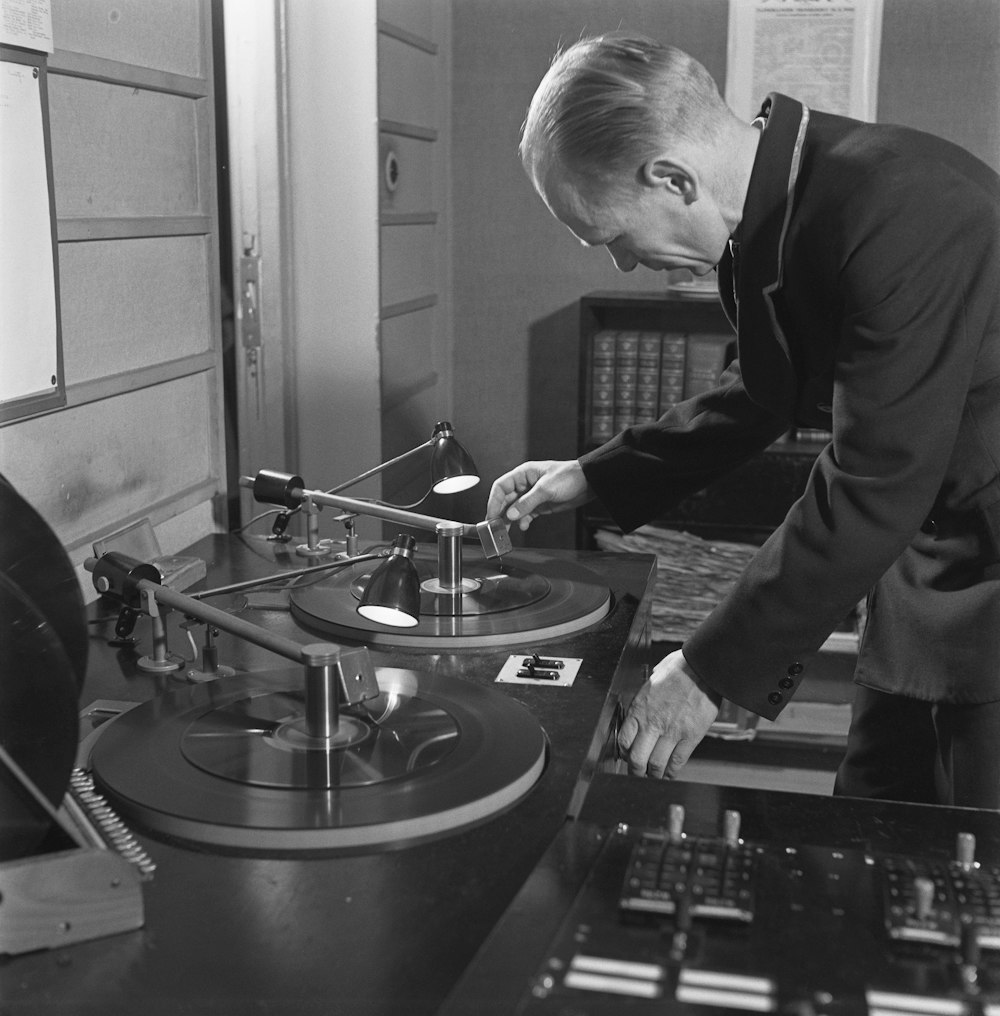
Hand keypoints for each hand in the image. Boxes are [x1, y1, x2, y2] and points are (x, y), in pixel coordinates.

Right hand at [486, 459, 592, 531]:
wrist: (588, 483)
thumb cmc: (569, 476)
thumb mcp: (546, 489)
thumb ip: (527, 503)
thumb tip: (511, 514)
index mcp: (523, 474)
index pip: (501, 487)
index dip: (493, 501)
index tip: (491, 515)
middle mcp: (525, 484)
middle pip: (506, 499)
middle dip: (500, 513)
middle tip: (495, 527)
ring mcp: (532, 495)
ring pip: (515, 509)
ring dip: (510, 520)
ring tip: (505, 531)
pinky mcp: (540, 505)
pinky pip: (526, 515)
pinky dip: (523, 521)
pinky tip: (523, 527)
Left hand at [618, 649, 721, 778]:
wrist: (702, 667)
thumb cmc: (679, 668)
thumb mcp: (651, 680)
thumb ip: (645, 698)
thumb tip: (642, 705)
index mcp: (640, 708)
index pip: (624, 739)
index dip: (624, 752)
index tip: (627, 755)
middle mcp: (653, 722)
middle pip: (637, 758)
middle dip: (635, 770)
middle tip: (637, 772)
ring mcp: (672, 731)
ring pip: (656, 764)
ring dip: (653, 774)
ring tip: (653, 775)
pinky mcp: (691, 736)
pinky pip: (677, 761)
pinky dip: (671, 771)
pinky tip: (669, 773)